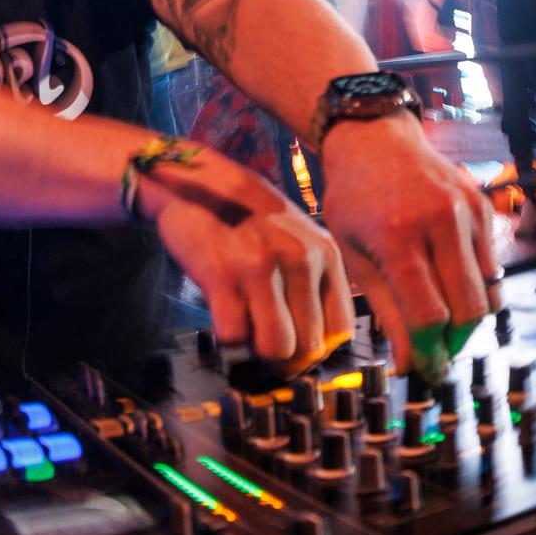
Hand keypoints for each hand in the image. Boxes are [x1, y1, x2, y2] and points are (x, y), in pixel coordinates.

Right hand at [137, 149, 351, 370]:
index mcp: (325, 253)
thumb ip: (313, 282)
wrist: (195, 179)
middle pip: (308, 346)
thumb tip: (316, 343)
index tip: (297, 346)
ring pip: (275, 348)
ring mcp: (261, 266)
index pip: (340, 329)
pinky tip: (222, 310)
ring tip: (245, 326)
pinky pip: (234, 335)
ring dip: (257, 348)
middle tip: (263, 340)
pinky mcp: (223, 274)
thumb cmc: (248, 214)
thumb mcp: (298, 237)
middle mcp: (300, 259)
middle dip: (284, 355)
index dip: (317, 349)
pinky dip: (226, 333)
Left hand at [318, 114, 498, 376]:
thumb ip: (386, 311)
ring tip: (442, 326)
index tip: (422, 369)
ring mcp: (467, 211)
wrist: (374, 140)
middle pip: (468, 309)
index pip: (428, 314)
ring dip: (468, 321)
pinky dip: (477, 290)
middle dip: (454, 343)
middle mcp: (439, 220)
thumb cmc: (354, 200)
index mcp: (397, 234)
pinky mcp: (484, 207)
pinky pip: (493, 268)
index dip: (429, 351)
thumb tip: (410, 364)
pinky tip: (450, 290)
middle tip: (437, 354)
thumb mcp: (354, 255)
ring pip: (488, 293)